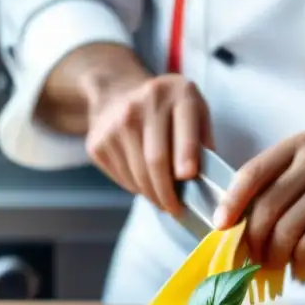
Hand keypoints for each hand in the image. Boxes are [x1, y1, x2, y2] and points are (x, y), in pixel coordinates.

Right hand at [84, 73, 212, 215]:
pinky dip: (137, 188)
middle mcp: (142, 105)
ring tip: (164, 201)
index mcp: (176, 95)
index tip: (189, 177)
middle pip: (156, 160)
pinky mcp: (98, 143)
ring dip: (153, 196)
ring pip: (138, 175)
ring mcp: (115, 124)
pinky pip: (123, 178)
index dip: (185, 156)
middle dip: (169, 193)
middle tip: (177, 210)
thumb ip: (204, 140)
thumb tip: (207, 180)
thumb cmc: (168, 110)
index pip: (181, 130)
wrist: (116, 95)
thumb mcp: (195, 110)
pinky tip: (145, 183)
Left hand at [214, 132, 304, 280]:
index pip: (252, 172)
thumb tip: (231, 228)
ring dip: (276, 258)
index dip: (231, 202)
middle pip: (267, 207)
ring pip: (287, 230)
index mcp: (297, 145)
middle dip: (254, 241)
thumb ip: (273, 188)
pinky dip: (301, 264)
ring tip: (277, 269)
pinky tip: (303, 270)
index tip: (220, 227)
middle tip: (251, 262)